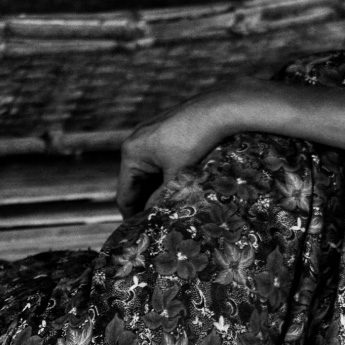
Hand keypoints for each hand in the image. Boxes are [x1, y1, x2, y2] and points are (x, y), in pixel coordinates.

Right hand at [117, 82, 244, 216]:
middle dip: (147, 205)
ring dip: (159, 192)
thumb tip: (151, 218)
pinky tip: (182, 192)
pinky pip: (162, 163)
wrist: (219, 109)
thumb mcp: (178, 175)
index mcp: (131, 152)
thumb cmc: (196, 141)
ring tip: (172, 213)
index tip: (140, 235)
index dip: (131, 217)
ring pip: (151, 175)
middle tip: (159, 227)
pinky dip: (168, 178)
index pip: (125, 194)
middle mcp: (136, 142)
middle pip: (136, 185)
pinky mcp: (166, 134)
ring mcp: (151, 137)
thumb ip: (162, 198)